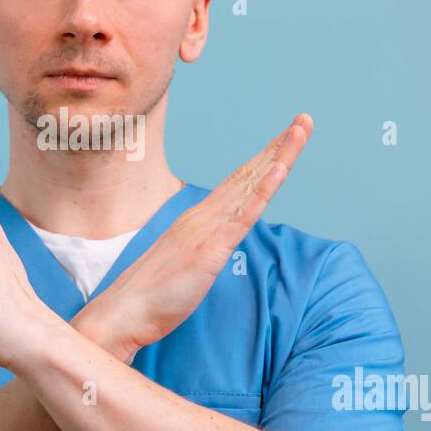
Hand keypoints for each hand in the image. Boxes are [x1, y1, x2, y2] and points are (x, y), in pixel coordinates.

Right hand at [79, 114, 312, 361]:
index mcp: (199, 218)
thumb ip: (201, 248)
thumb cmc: (153, 294)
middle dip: (279, 146)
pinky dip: (263, 190)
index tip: (285, 139)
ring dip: (278, 156)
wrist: (125, 310)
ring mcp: (208, 229)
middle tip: (304, 120)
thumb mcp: (186, 264)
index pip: (239, 182)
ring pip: (250, 185)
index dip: (265, 159)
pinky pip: (243, 216)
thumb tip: (213, 246)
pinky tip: (280, 169)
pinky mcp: (211, 249)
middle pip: (249, 174)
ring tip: (299, 130)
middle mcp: (204, 215)